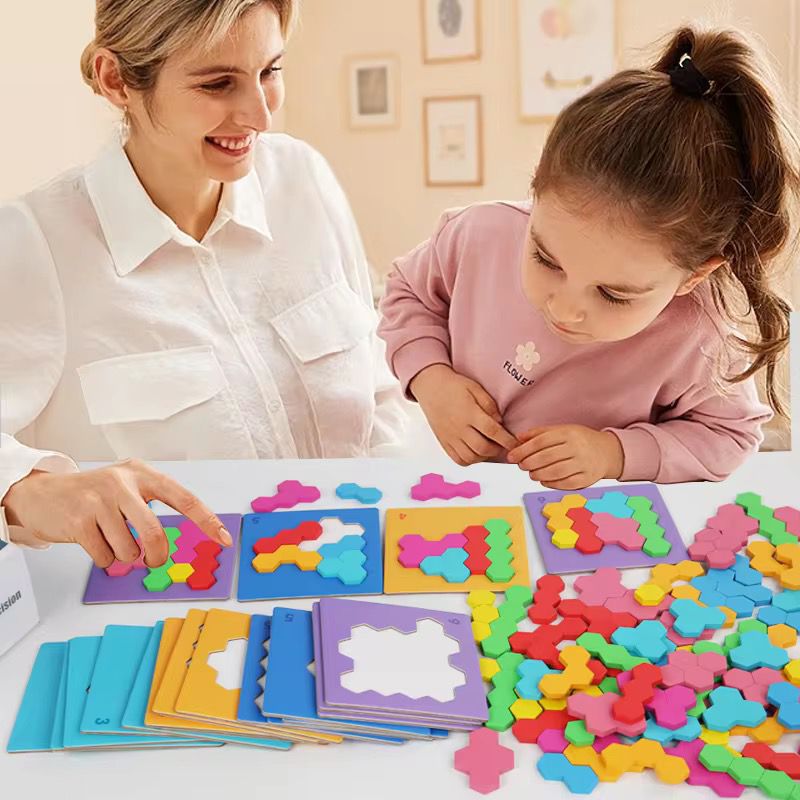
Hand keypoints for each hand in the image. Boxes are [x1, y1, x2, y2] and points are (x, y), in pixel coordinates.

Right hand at [2, 458, 231, 567]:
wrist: (41, 494)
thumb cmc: (94, 495)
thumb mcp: (126, 489)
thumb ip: (150, 507)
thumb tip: (170, 544)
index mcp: (142, 474)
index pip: (184, 498)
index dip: (207, 521)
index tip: (225, 539)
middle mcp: (123, 483)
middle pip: (155, 534)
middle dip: (156, 555)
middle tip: (152, 560)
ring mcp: (99, 500)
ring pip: (129, 550)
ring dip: (123, 556)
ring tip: (110, 540)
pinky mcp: (78, 520)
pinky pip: (104, 557)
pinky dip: (103, 559)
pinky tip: (93, 541)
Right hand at [410, 364, 517, 465]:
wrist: (430, 387)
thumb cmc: (455, 386)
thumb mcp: (475, 388)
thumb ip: (489, 405)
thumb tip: (500, 422)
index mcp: (469, 413)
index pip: (492, 431)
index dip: (507, 440)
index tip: (516, 443)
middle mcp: (459, 428)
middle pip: (482, 448)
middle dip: (498, 450)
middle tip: (504, 445)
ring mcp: (450, 437)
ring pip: (471, 457)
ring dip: (484, 456)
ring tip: (490, 448)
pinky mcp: (444, 442)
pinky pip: (458, 459)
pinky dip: (470, 460)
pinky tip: (476, 452)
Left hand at [507, 425, 623, 488]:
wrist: (607, 452)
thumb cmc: (579, 440)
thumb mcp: (561, 430)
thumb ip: (539, 433)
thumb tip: (518, 439)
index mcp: (568, 433)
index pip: (541, 441)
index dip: (523, 450)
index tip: (512, 456)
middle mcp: (577, 448)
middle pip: (547, 457)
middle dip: (529, 463)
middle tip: (521, 465)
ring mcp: (584, 464)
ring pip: (555, 472)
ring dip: (538, 474)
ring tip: (532, 473)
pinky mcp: (588, 478)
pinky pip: (566, 484)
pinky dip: (551, 483)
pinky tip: (543, 480)